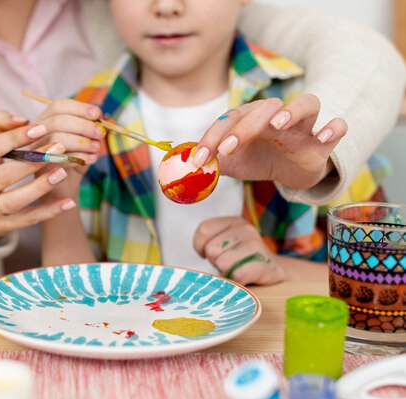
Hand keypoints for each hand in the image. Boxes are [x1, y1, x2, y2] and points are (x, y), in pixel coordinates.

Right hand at [0, 112, 77, 242]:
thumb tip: (22, 119)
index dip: (15, 138)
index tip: (41, 127)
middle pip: (3, 175)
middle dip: (32, 162)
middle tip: (59, 147)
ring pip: (14, 201)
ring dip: (39, 187)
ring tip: (62, 172)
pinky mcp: (3, 226)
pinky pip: (28, 220)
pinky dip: (49, 211)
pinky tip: (69, 202)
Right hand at [33, 99, 104, 199]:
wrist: (64, 186)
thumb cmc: (74, 158)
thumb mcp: (86, 140)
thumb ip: (92, 128)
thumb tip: (104, 118)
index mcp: (47, 120)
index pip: (59, 106)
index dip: (79, 107)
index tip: (97, 114)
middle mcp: (37, 132)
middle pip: (57, 121)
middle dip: (83, 125)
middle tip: (100, 133)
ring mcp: (36, 150)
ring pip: (56, 138)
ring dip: (81, 142)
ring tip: (96, 148)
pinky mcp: (40, 168)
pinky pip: (58, 159)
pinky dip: (78, 157)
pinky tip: (91, 160)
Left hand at [192, 94, 346, 188]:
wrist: (292, 170)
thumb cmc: (259, 159)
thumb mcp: (232, 163)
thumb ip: (212, 162)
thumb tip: (185, 168)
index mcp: (251, 117)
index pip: (230, 119)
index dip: (211, 138)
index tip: (198, 160)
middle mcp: (277, 115)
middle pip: (263, 109)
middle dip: (243, 128)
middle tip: (227, 149)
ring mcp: (304, 126)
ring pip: (306, 103)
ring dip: (291, 111)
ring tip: (276, 125)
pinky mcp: (324, 141)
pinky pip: (338, 126)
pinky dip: (334, 127)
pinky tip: (323, 137)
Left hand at [193, 216, 285, 285]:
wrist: (275, 271)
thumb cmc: (243, 259)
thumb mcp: (227, 243)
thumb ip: (210, 242)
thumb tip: (193, 262)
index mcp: (234, 221)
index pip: (204, 229)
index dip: (200, 246)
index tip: (209, 254)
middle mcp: (245, 229)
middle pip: (211, 248)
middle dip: (215, 261)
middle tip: (230, 263)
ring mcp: (255, 245)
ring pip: (221, 262)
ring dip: (226, 271)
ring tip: (238, 269)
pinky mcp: (261, 263)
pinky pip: (235, 275)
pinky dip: (235, 281)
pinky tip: (245, 278)